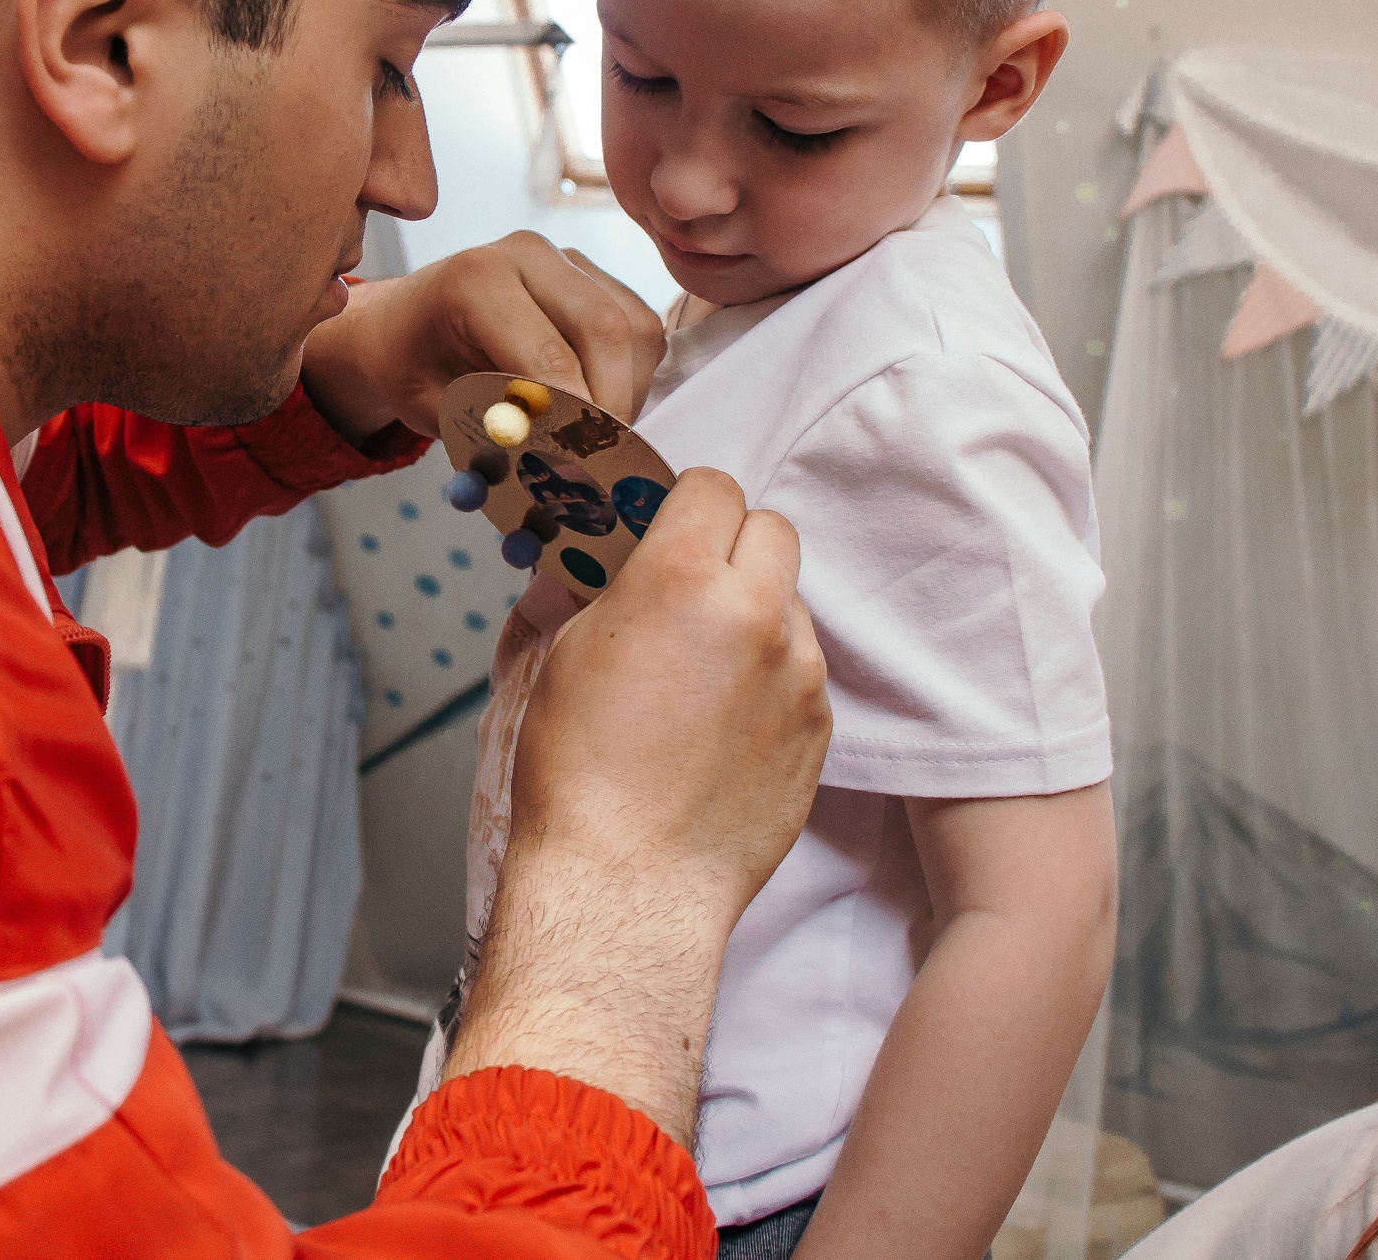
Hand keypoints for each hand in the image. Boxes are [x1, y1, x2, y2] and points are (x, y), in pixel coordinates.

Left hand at [298, 232, 666, 443]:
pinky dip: (632, 373)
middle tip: (606, 458)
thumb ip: (489, 429)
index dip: (574, 414)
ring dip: (629, 390)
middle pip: (606, 328)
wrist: (403, 324)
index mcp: (477, 279)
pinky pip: (638, 326)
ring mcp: (566, 259)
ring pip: (634, 327)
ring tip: (598, 434)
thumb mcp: (430, 406)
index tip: (583, 461)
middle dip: (614, 403)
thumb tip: (548, 458)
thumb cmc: (411, 365)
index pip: (550, 354)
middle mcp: (528, 253)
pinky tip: (600, 403)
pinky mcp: (593, 275)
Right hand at [442, 470, 828, 1144]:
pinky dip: (767, 681)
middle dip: (730, 546)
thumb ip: (594, 591)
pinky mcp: (819, 730)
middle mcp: (757, 615)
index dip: (683, 505)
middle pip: (771, 530)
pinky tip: (718, 728)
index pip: (713, 488)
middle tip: (688, 587)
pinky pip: (801, 674)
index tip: (664, 529)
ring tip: (696, 676)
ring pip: (790, 605)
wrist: (628, 888)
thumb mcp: (558, 658)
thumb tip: (597, 566)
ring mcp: (800, 675)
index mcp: (681, 579)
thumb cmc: (579, 782)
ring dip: (752, 616)